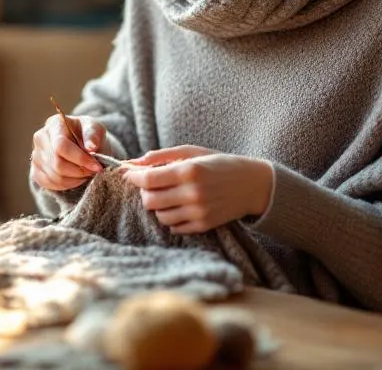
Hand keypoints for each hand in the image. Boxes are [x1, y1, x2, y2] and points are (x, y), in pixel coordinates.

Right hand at [30, 114, 106, 191]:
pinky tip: (76, 177)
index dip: (80, 159)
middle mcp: (40, 138)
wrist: (81, 144)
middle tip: (93, 170)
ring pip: (55, 176)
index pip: (61, 146)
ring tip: (86, 172)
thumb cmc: (88, 135)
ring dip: (75, 179)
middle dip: (80, 171)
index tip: (97, 166)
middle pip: (58, 163)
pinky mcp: (35, 170)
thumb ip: (93, 134)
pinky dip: (66, 185)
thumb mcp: (95, 128)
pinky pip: (50, 184)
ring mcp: (36, 155)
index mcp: (54, 124)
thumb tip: (91, 147)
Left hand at [123, 146, 274, 233]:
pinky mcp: (204, 226)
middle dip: (145, 192)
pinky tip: (180, 206)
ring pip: (160, 216)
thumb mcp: (192, 152)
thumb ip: (161, 157)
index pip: (148, 179)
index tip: (129, 174)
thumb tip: (132, 163)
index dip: (133, 177)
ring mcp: (199, 212)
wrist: (252, 185)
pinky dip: (171, 218)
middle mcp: (193, 193)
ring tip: (169, 195)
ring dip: (158, 206)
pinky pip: (174, 227)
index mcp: (189, 171)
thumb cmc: (219, 164)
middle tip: (152, 185)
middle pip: (150, 200)